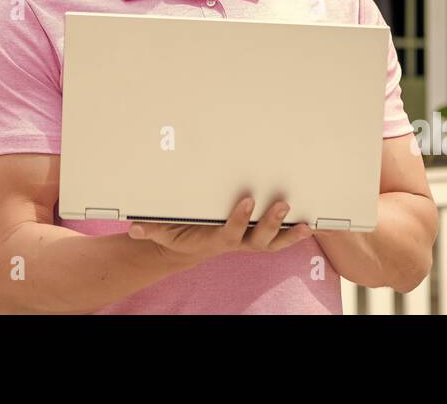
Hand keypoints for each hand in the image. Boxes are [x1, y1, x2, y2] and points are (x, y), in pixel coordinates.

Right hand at [127, 196, 313, 267]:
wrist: (191, 245)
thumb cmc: (179, 234)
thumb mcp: (163, 231)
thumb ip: (150, 228)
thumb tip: (133, 226)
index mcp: (216, 239)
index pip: (230, 232)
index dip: (239, 219)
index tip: (247, 199)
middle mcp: (237, 242)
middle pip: (258, 238)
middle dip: (271, 222)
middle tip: (282, 203)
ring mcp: (250, 240)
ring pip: (274, 241)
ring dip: (289, 232)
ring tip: (304, 220)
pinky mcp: (258, 236)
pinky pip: (281, 237)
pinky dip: (296, 233)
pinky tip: (312, 223)